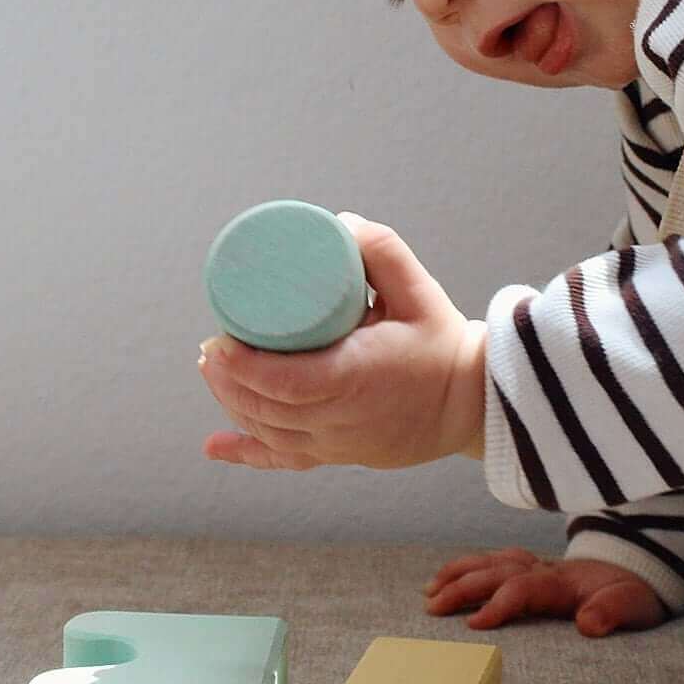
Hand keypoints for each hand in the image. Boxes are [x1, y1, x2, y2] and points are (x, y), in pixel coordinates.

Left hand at [198, 213, 486, 471]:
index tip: (220, 340)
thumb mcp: (419, 290)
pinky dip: (247, 453)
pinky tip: (216, 447)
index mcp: (355, 378)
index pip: (282, 381)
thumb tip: (338, 223)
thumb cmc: (442, 345)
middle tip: (211, 347)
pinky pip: (285, 460)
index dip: (242, 366)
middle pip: (265, 407)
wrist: (472, 402)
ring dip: (234, 403)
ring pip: (269, 430)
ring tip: (214, 371)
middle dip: (227, 379)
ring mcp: (337, 443)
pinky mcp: (340, 455)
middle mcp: (340, 419)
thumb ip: (383, 251)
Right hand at [424, 547, 670, 637]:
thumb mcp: (635, 606)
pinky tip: (450, 576)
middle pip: (496, 571)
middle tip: (433, 608)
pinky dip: (470, 566)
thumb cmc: (634, 593)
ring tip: (429, 590)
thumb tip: (589, 624)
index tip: (474, 625)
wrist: (641, 569)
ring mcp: (537, 565)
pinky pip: (495, 560)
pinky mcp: (533, 567)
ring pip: (490, 562)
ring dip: (459, 572)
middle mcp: (544, 569)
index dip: (499, 604)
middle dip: (463, 587)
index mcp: (564, 582)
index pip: (523, 588)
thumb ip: (613, 612)